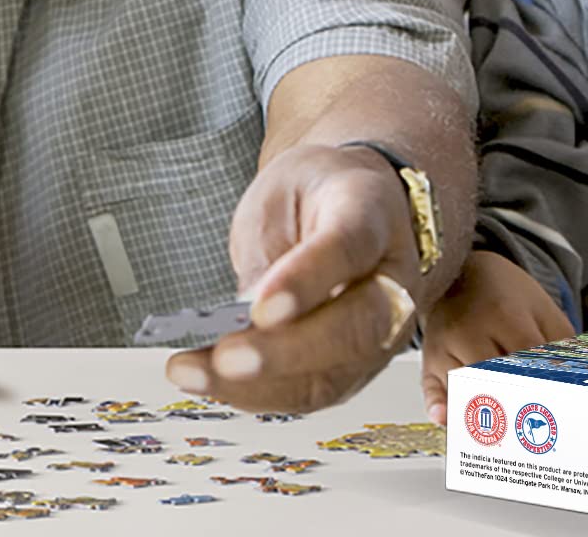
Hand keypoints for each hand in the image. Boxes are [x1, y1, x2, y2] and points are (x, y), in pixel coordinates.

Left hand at [165, 143, 422, 412]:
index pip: (349, 249)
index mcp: (373, 216)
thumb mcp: (284, 193)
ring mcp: (382, 332)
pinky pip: (309, 393)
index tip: (260, 306)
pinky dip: (254, 395)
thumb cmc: (316, 197)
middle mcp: (392, 280)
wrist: (353, 206)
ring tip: (194, 373)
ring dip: (258, 386)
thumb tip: (245, 314)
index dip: (306, 279)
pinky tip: (209, 381)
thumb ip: (272, 250)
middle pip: (356, 328)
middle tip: (226, 357)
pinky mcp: (354, 367)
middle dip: (285, 352)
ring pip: (333, 375)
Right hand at [420, 250, 575, 424]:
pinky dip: (438, 405)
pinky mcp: (428, 359)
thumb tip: (576, 379)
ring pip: (464, 387)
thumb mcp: (541, 307)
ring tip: (509, 434)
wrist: (460, 271)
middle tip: (540, 428)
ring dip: (484, 411)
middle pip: (493, 377)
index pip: (525, 359)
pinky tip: (447, 419)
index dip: (543, 384)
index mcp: (502, 313)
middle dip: (517, 403)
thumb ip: (560, 341)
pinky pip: (431, 388)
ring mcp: (443, 346)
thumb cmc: (504, 294)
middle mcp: (467, 330)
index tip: (561, 407)